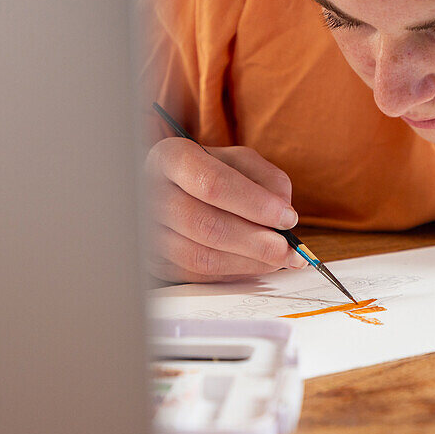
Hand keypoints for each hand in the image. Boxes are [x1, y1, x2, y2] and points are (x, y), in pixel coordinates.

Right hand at [143, 138, 308, 281]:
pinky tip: (254, 265)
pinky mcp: (153, 260)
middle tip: (288, 250)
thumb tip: (283, 214)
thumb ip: (267, 180)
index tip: (287, 218)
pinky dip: (232, 273)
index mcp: (171, 158)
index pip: (212, 183)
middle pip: (205, 224)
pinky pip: (197, 275)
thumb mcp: (240, 162)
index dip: (254, 204)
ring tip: (278, 260)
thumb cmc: (210, 173)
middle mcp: (150, 193)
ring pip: (200, 256)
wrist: (173, 190)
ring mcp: (146, 231)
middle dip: (255, 241)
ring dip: (247, 263)